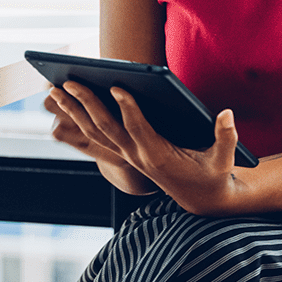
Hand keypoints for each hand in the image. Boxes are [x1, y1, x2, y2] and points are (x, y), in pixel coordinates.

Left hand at [51, 82, 246, 213]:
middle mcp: (138, 156)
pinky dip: (79, 118)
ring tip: (55, 88)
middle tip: (67, 81)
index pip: (139, 129)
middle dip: (86, 104)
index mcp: (159, 156)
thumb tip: (226, 113)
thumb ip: (226, 136)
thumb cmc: (214, 175)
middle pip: (106, 128)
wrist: (201, 200)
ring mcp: (128, 156)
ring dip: (74, 110)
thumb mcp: (224, 159)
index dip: (128, 108)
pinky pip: (96, 135)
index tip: (116, 87)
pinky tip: (65, 101)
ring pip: (94, 132)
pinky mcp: (125, 153)